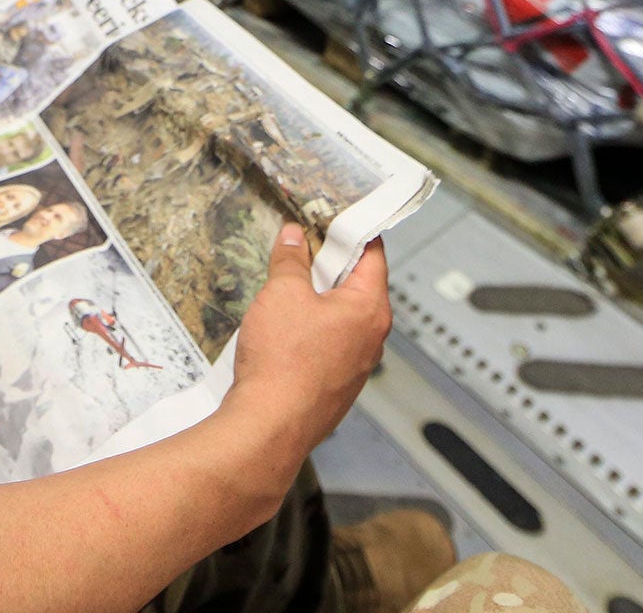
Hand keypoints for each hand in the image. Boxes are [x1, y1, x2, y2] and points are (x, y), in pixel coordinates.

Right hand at [218, 227, 389, 495]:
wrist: (269, 426)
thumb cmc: (282, 360)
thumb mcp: (282, 293)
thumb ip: (291, 261)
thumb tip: (295, 237)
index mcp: (370, 308)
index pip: (373, 255)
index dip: (353, 231)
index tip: (335, 216)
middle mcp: (372, 339)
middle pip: (358, 286)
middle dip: (330, 265)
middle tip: (302, 246)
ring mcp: (357, 367)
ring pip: (342, 319)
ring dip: (319, 300)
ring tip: (287, 286)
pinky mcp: (336, 388)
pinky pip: (330, 346)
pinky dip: (313, 330)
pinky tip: (285, 328)